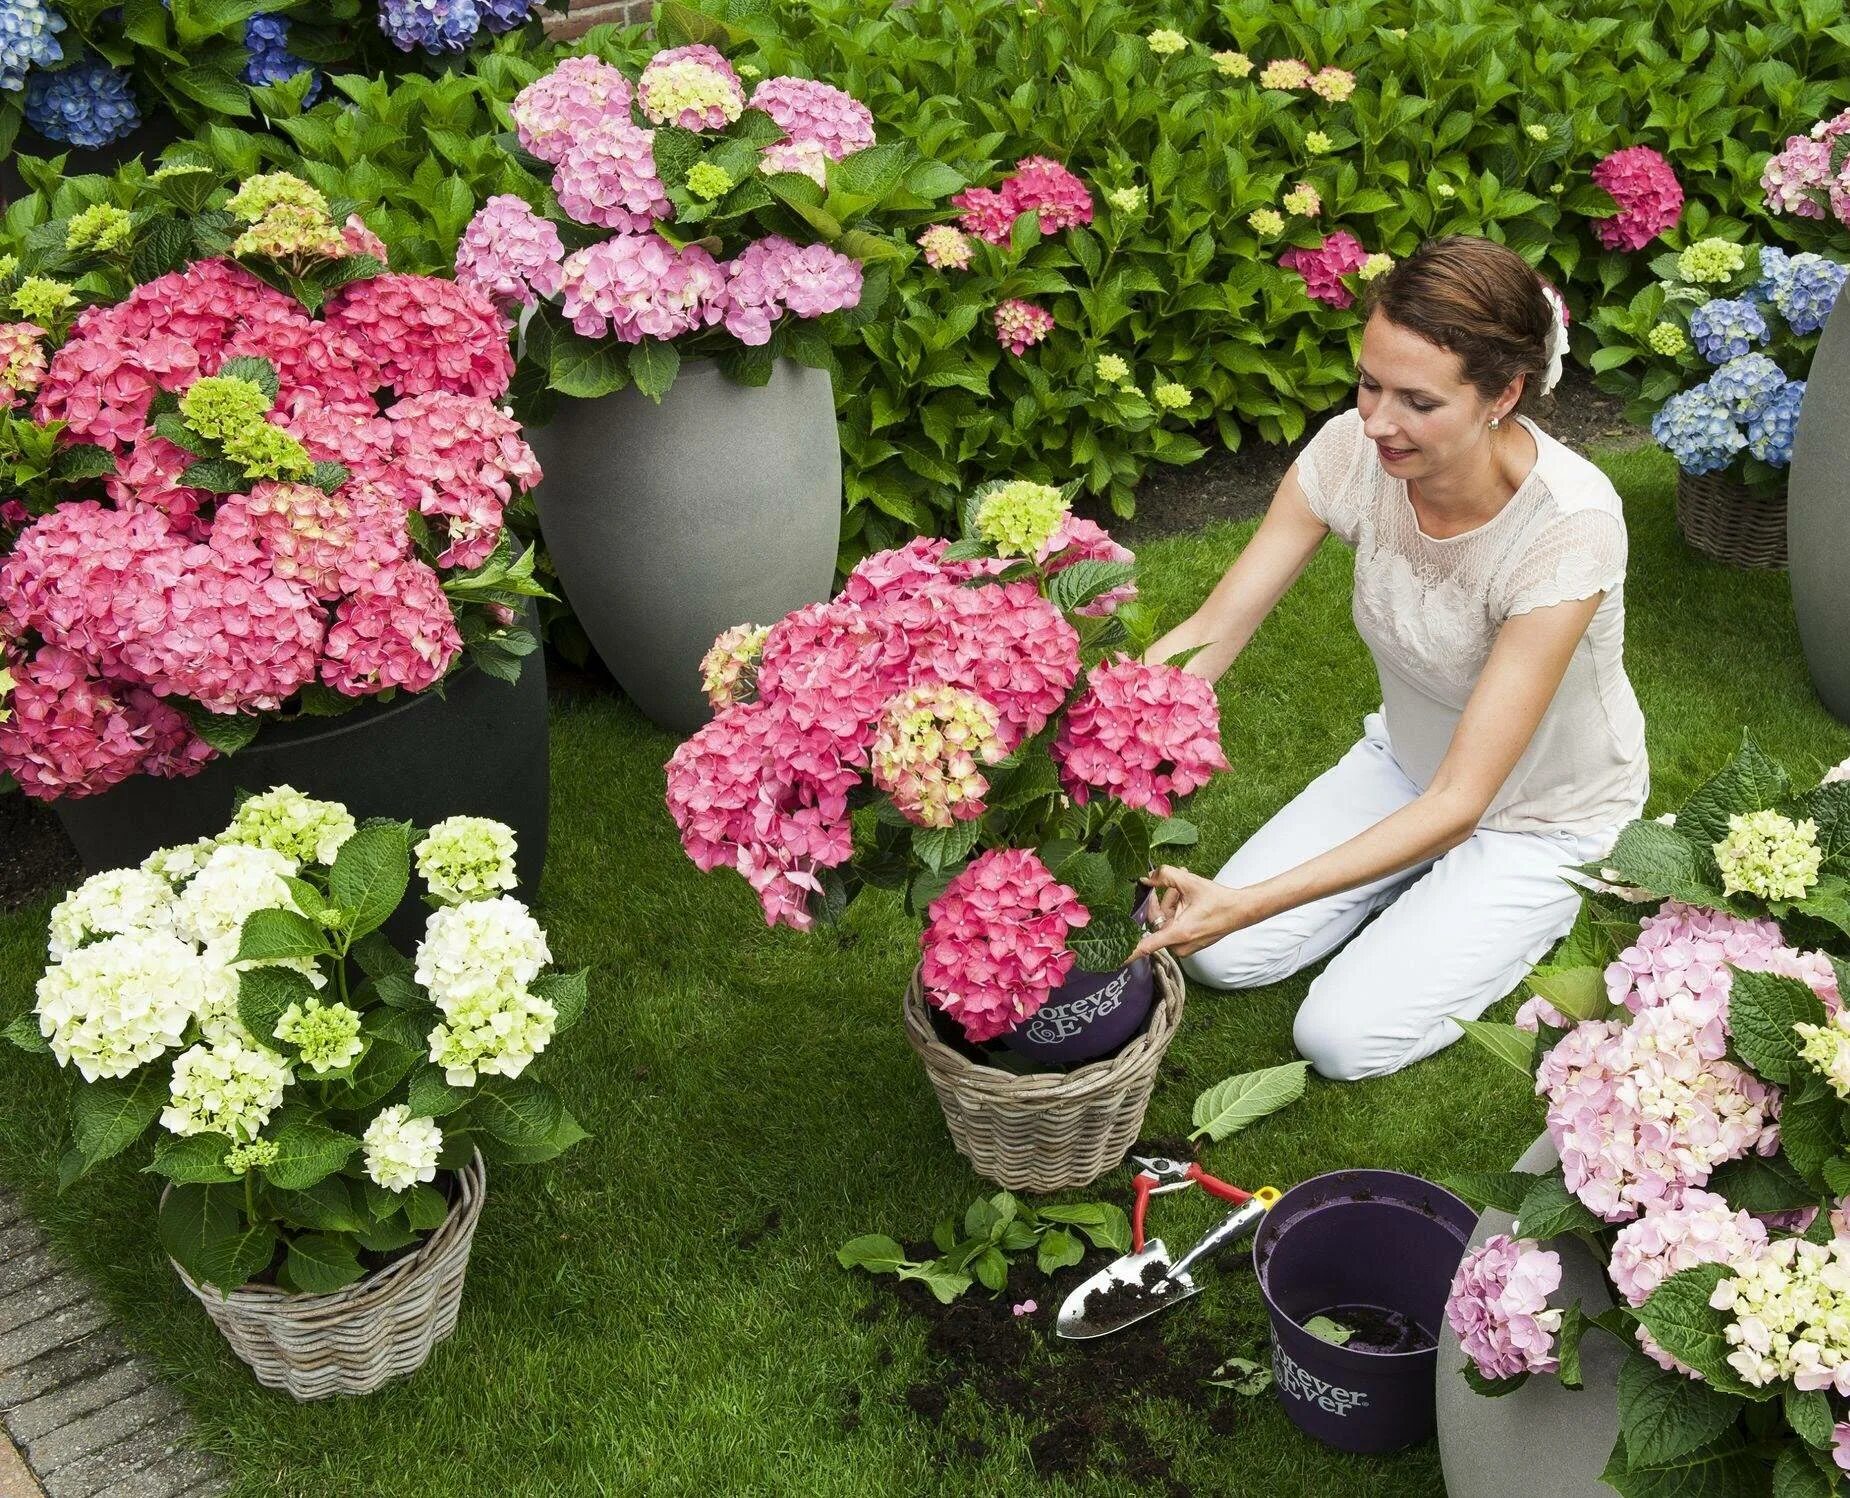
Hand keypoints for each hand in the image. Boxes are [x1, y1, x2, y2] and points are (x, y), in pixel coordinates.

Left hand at [1130, 864, 1259, 960]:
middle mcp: (1180, 944)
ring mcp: (1185, 947)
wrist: (1240, 911)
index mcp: (1178, 933)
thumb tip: (1145, 877)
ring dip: (1171, 904)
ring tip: (1184, 888)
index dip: (1128, 953)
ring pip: (1165, 922)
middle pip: (1156, 923)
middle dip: (1162, 902)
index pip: (1146, 946)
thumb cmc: (1218, 900)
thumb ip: (1165, 875)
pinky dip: (1177, 912)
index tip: (1112, 959)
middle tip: (1173, 886)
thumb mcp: (1189, 882)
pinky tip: (1186, 898)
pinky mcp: (1189, 945)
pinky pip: (1173, 927)